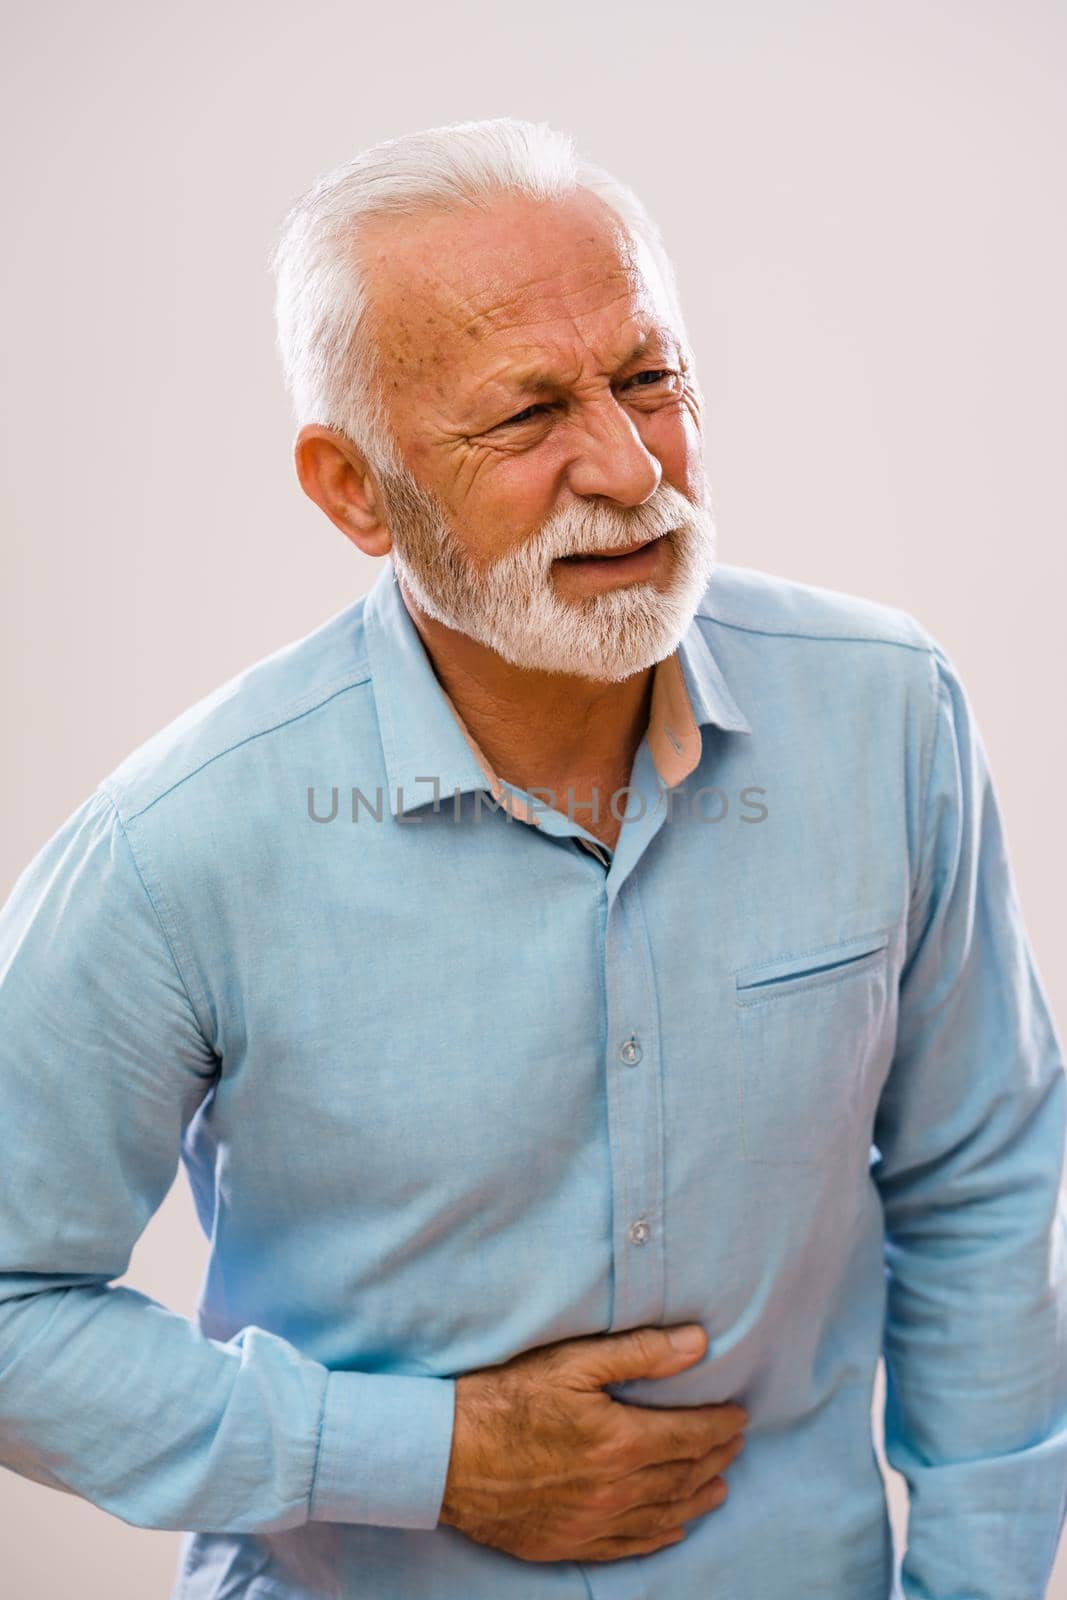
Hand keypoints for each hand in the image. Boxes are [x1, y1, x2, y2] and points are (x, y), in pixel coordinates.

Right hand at [439, 1323, 746, 1562]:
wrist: (445, 1457)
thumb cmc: (504, 1399)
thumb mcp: (572, 1362)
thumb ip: (640, 1353)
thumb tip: (698, 1343)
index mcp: (621, 1441)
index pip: (690, 1435)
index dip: (720, 1425)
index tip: (739, 1416)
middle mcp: (616, 1490)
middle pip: (683, 1476)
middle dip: (715, 1458)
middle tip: (735, 1445)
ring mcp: (593, 1523)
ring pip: (664, 1515)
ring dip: (697, 1498)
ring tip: (719, 1487)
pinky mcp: (569, 1543)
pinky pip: (629, 1547)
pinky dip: (659, 1537)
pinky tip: (673, 1529)